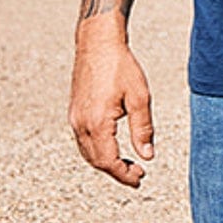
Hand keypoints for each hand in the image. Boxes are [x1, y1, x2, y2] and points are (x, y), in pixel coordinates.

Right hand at [70, 24, 154, 187]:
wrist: (97, 42)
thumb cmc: (120, 66)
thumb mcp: (139, 98)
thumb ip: (143, 129)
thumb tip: (147, 156)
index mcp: (97, 123)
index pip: (109, 162)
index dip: (124, 175)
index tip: (140, 179)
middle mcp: (81, 123)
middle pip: (96, 161)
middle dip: (116, 172)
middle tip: (137, 175)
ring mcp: (75, 118)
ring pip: (87, 153)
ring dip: (106, 163)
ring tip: (127, 163)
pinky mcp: (74, 111)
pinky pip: (83, 141)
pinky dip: (97, 151)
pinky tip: (112, 147)